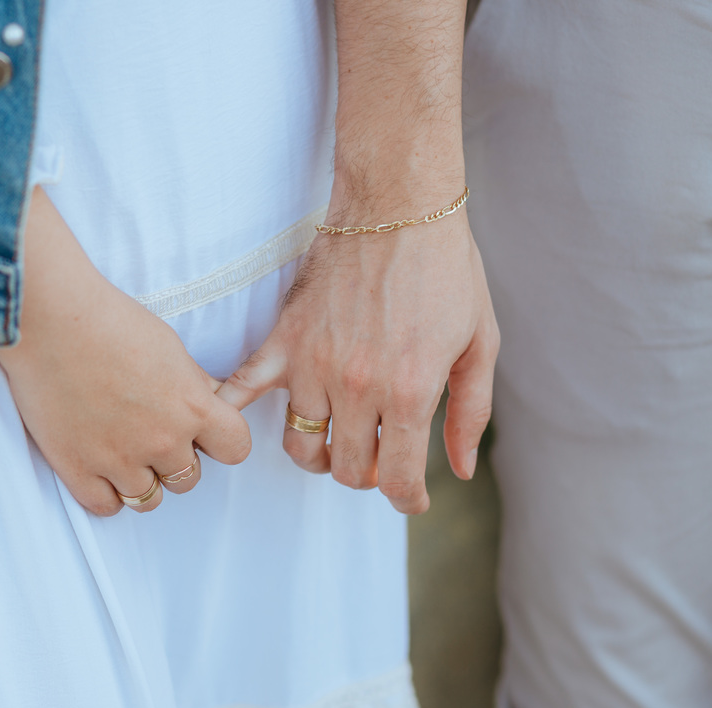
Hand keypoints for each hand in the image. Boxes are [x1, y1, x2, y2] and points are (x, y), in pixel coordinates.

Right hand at [0, 188, 251, 514]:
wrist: (49, 320)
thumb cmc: (109, 321)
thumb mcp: (170, 347)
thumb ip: (195, 384)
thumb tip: (215, 401)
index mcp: (192, 407)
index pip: (235, 448)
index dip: (220, 441)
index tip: (203, 433)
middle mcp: (162, 440)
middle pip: (189, 479)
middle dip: (174, 460)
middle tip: (147, 432)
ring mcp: (120, 460)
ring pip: (149, 499)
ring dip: (141, 480)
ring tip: (121, 450)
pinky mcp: (78, 469)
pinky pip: (106, 506)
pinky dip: (106, 492)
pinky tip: (99, 467)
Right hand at [217, 202, 498, 513]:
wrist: (399, 206)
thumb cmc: (446, 270)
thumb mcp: (481, 344)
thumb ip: (470, 413)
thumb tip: (458, 470)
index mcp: (410, 393)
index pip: (395, 479)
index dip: (405, 498)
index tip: (409, 496)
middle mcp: (357, 388)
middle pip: (346, 468)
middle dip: (366, 473)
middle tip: (378, 456)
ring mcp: (314, 365)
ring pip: (301, 444)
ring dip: (319, 453)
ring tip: (335, 438)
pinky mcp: (284, 341)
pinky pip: (244, 389)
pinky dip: (231, 412)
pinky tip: (230, 422)